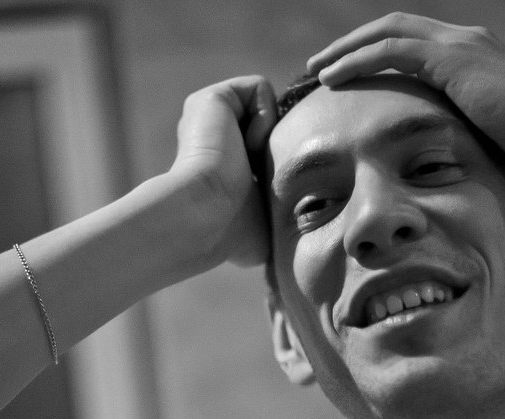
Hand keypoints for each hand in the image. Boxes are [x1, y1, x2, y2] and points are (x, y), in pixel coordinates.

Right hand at [169, 75, 276, 266]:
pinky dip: (264, 114)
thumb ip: (281, 220)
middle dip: (280, 144)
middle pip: (271, 125)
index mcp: (222, 167)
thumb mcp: (264, 229)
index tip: (275, 186)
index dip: (282, 163)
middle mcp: (213, 138)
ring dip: (269, 133)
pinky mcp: (211, 98)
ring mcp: (210, 117)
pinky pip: (258, 87)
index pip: (266, 152)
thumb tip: (300, 244)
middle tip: (266, 173)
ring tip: (249, 161)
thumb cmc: (230, 235)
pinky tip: (246, 143)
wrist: (205, 217)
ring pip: (266, 106)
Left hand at [306, 13, 504, 182]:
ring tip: (315, 70)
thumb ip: (462, 132)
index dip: (377, 53)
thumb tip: (443, 162)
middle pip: (394, 28)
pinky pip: (390, 50)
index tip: (348, 74)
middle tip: (320, 65)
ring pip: (386, 32)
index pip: (413, 43)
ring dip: (346, 49)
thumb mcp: (488, 135)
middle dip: (354, 44)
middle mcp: (464, 40)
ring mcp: (459, 44)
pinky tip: (331, 77)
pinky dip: (357, 60)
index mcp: (472, 54)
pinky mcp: (452, 58)